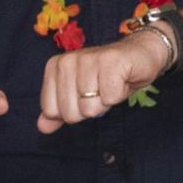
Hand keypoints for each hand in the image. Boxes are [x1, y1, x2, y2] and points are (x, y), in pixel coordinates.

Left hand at [37, 33, 168, 132]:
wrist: (140, 55)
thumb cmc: (108, 77)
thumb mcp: (79, 96)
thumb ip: (59, 111)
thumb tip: (42, 128)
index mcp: (55, 67)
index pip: (51, 111)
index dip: (73, 111)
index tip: (86, 96)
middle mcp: (67, 61)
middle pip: (71, 113)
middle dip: (90, 109)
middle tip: (101, 91)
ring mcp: (88, 59)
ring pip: (90, 108)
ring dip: (106, 102)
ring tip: (112, 85)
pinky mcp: (111, 61)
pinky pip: (110, 98)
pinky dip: (119, 95)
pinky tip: (122, 81)